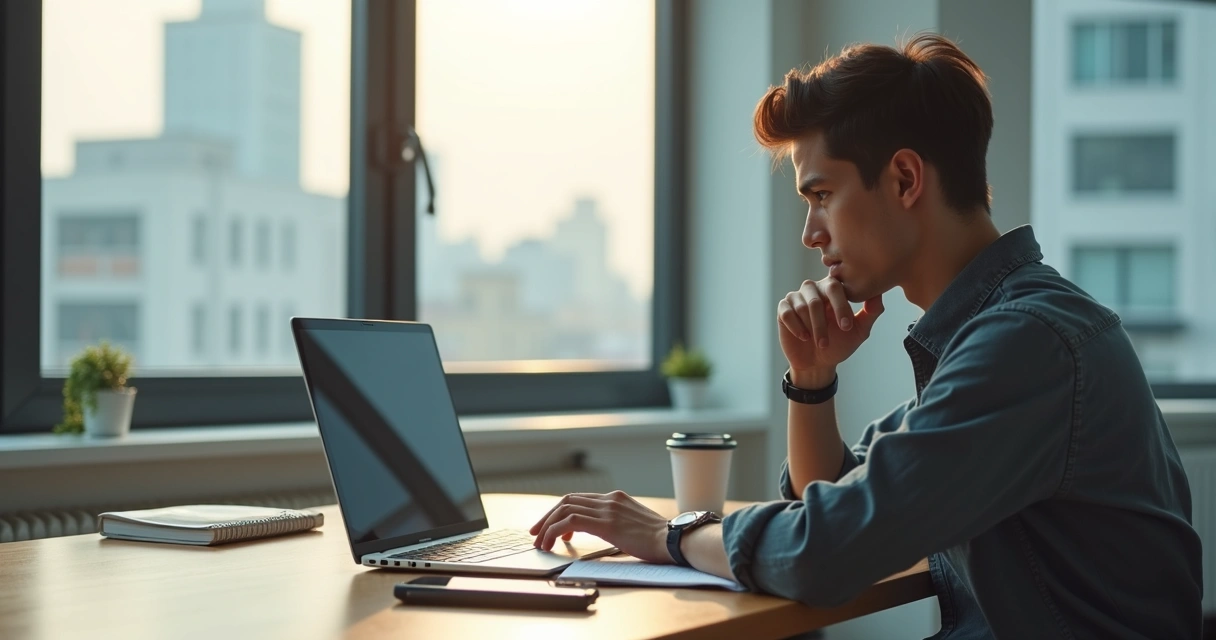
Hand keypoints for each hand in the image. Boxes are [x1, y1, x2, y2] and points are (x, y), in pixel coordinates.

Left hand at [529, 491, 672, 563]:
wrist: (675, 540)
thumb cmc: (659, 540)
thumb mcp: (635, 525)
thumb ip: (617, 523)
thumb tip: (602, 532)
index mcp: (616, 498)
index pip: (579, 499)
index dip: (560, 512)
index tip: (550, 527)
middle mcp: (609, 499)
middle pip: (567, 501)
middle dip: (547, 517)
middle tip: (535, 533)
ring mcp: (608, 509)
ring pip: (565, 509)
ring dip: (547, 526)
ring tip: (540, 542)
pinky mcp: (606, 523)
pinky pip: (571, 521)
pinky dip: (554, 531)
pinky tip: (551, 543)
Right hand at [778, 278, 883, 376]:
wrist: (818, 363)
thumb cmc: (840, 344)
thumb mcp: (860, 330)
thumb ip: (871, 311)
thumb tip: (879, 293)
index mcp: (832, 289)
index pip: (836, 287)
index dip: (841, 307)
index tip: (847, 327)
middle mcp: (814, 289)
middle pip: (817, 296)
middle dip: (824, 320)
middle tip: (830, 338)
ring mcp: (797, 298)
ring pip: (803, 307)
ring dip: (814, 329)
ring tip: (821, 343)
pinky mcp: (783, 309)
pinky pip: (788, 314)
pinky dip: (797, 328)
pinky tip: (804, 337)